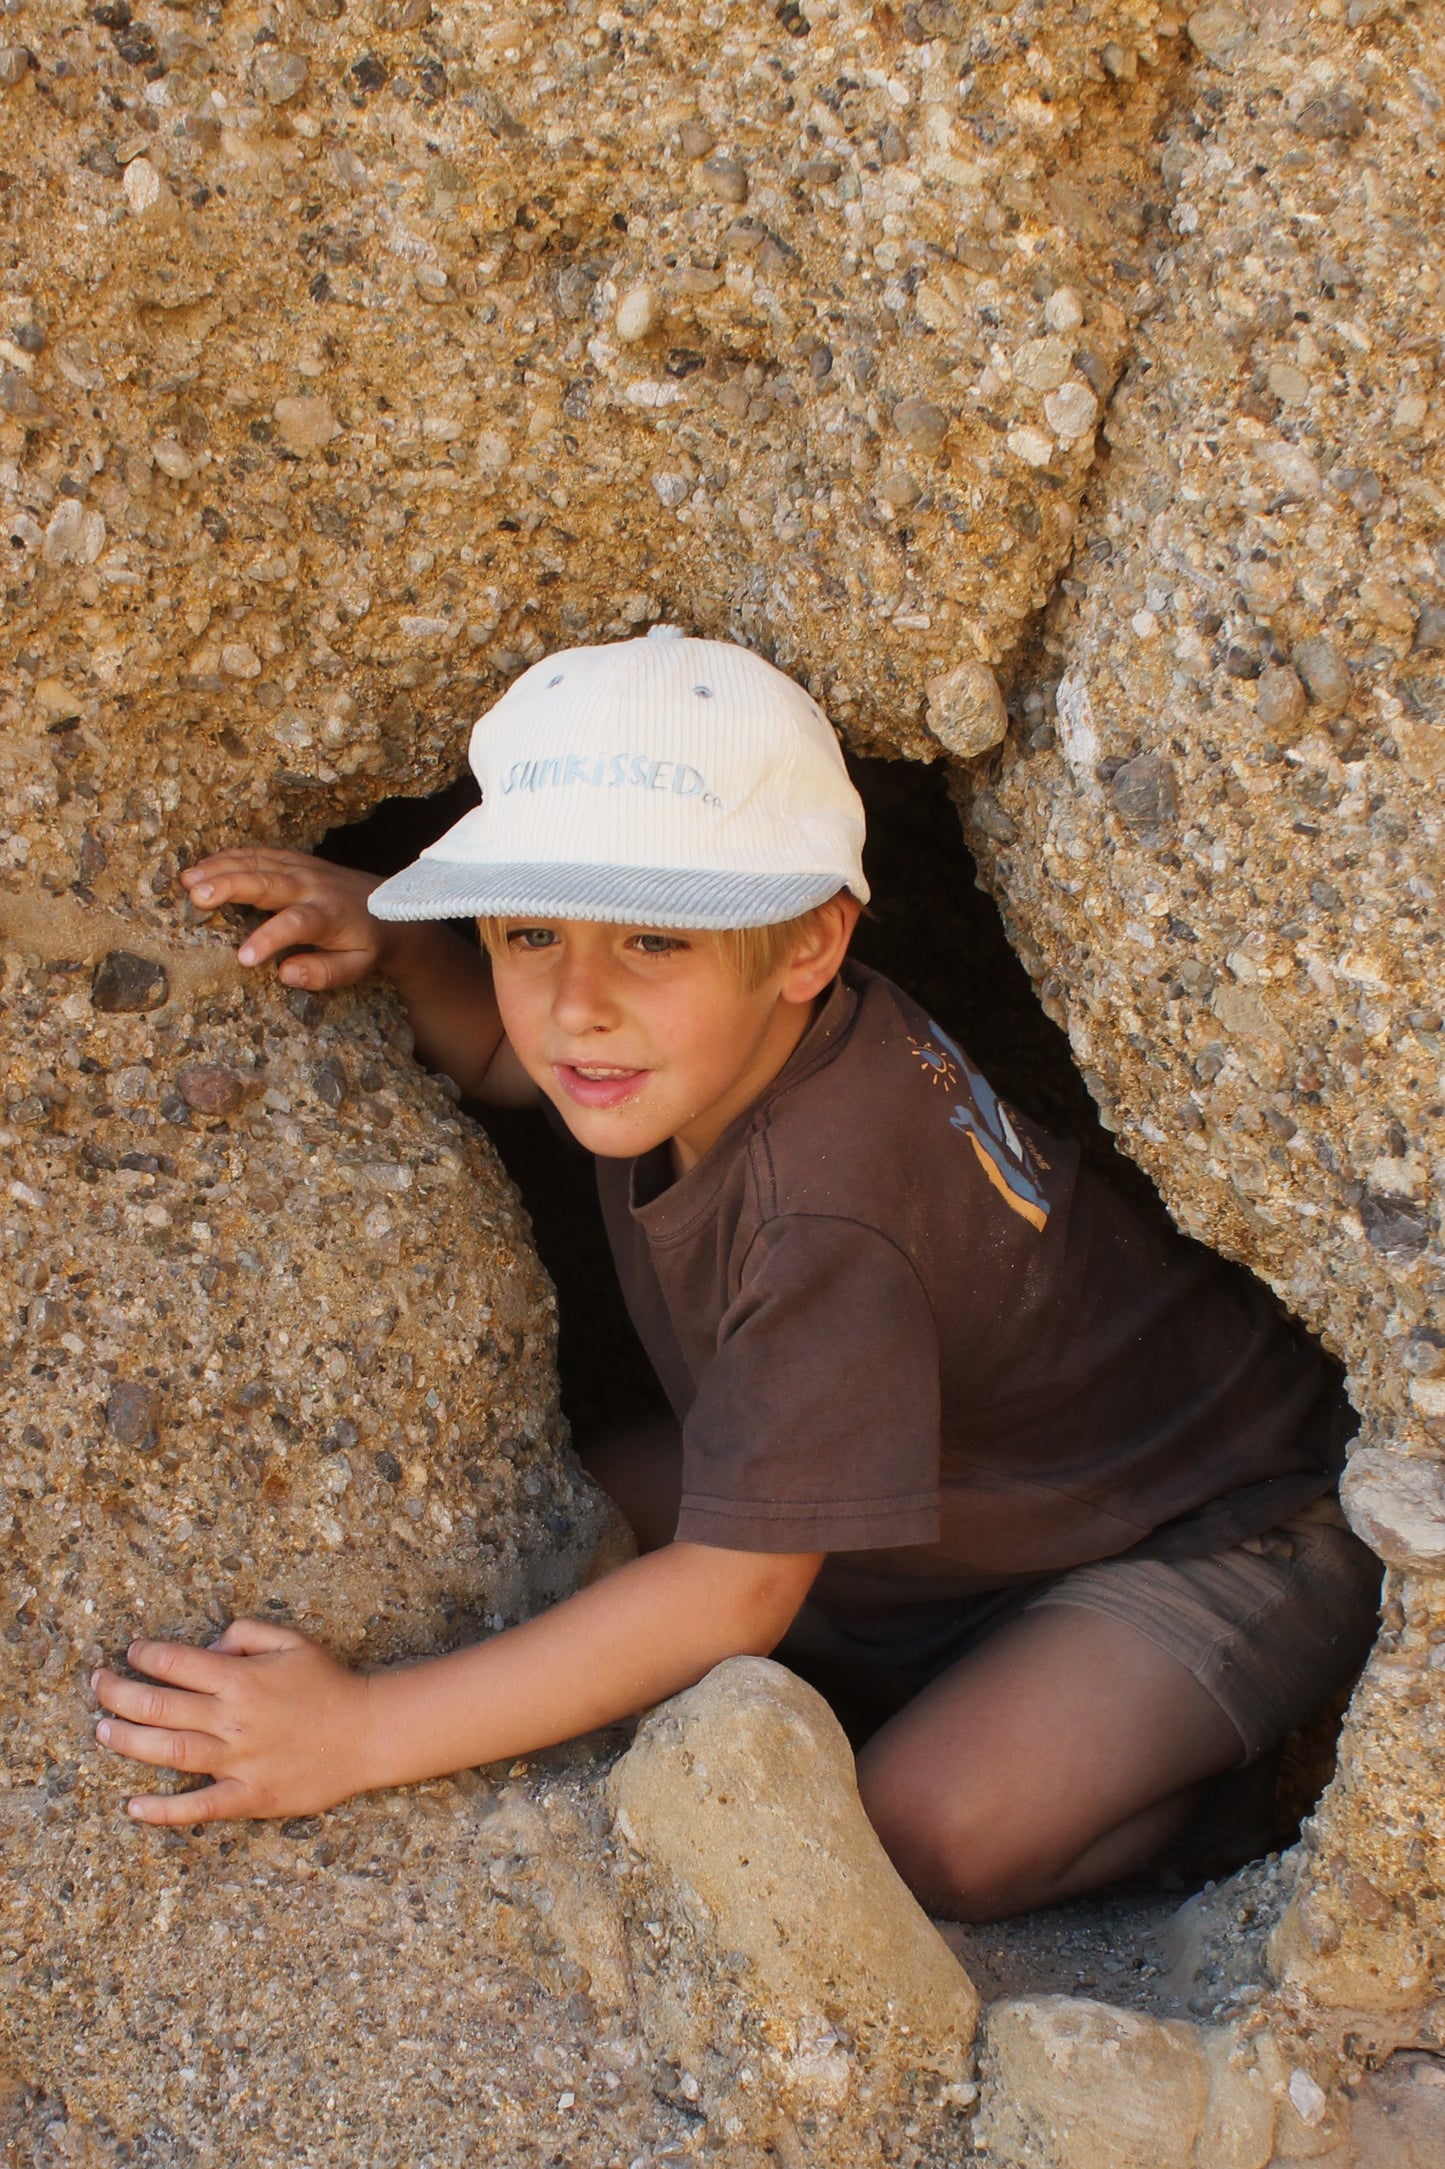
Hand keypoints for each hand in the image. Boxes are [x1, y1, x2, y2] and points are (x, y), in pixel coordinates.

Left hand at [91, 1619, 375, 1824]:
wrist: (367, 1733)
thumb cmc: (327, 1684)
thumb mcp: (292, 1641)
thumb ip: (245, 1634)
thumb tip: (208, 1645)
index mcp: (241, 1679)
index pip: (177, 1663)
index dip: (146, 1655)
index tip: (132, 1653)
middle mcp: (233, 1719)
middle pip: (159, 1705)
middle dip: (118, 1694)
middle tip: (97, 1685)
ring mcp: (239, 1761)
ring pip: (168, 1752)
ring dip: (128, 1742)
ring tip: (101, 1732)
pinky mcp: (250, 1796)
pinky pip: (199, 1807)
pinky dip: (163, 1810)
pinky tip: (134, 1806)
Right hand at [180, 847, 389, 991]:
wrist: (391, 908)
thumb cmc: (368, 943)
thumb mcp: (358, 966)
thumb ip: (324, 973)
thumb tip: (285, 974)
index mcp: (329, 916)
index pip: (297, 924)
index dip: (270, 938)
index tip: (243, 958)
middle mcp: (313, 887)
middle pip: (269, 882)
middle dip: (232, 886)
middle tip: (196, 896)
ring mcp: (303, 868)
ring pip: (259, 862)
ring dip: (221, 868)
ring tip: (187, 880)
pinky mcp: (295, 860)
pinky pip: (259, 853)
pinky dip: (231, 856)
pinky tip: (204, 865)